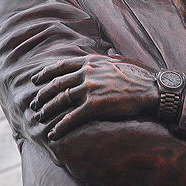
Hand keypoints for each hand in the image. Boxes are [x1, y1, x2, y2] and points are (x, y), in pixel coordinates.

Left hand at [30, 55, 157, 139]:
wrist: (152, 89)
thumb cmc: (140, 76)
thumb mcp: (121, 60)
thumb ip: (109, 57)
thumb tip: (108, 51)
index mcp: (91, 61)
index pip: (61, 66)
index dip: (45, 74)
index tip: (35, 80)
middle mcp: (86, 73)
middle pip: (56, 85)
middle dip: (42, 96)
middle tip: (34, 104)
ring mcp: (89, 89)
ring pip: (59, 101)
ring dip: (47, 111)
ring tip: (40, 119)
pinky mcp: (93, 106)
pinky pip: (70, 118)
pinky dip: (59, 127)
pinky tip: (54, 134)